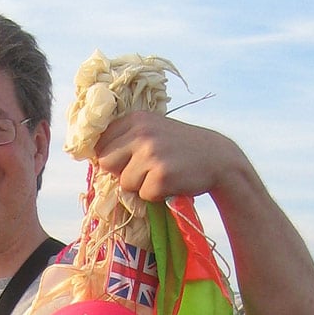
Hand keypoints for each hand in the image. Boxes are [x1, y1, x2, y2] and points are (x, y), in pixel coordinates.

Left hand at [94, 111, 242, 202]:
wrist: (219, 158)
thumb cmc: (180, 148)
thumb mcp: (152, 131)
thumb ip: (126, 140)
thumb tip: (94, 159)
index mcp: (135, 119)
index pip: (100, 144)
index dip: (110, 158)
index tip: (124, 162)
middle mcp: (141, 133)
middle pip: (106, 163)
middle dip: (121, 172)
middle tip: (144, 171)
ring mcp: (151, 154)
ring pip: (125, 183)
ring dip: (141, 186)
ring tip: (162, 174)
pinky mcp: (161, 175)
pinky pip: (144, 195)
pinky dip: (156, 195)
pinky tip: (171, 182)